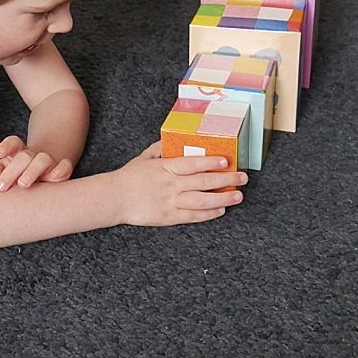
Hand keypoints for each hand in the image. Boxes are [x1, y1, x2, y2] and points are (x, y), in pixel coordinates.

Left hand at [0, 135, 74, 191]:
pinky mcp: (63, 170)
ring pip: (43, 160)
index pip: (14, 143)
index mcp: (18, 153)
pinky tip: (54, 178)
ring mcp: (49, 162)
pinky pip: (65, 166)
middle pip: (24, 156)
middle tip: (2, 186)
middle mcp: (34, 156)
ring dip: (32, 171)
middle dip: (12, 171)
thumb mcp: (3, 172)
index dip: (7, 146)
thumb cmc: (18, 175)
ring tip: (22, 184)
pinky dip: (61, 170)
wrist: (45, 174)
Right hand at [114, 141, 246, 226]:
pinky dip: (207, 214)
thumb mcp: (145, 157)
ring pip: (201, 201)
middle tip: (243, 178)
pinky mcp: (168, 217)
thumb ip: (161, 149)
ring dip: (222, 199)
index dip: (210, 162)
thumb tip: (174, 140)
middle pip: (202, 182)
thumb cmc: (129, 176)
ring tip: (238, 196)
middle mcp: (170, 184)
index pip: (192, 164)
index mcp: (165, 167)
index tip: (227, 160)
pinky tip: (220, 210)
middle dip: (225, 180)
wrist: (114, 198)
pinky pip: (192, 216)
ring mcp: (170, 201)